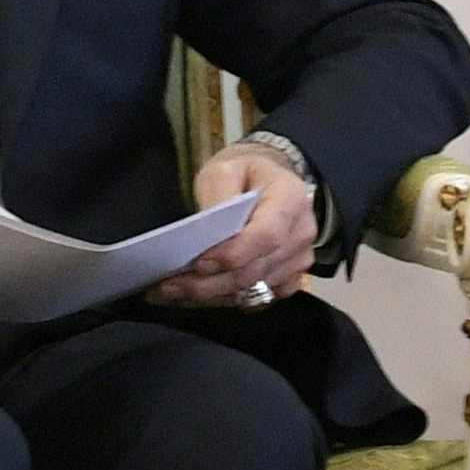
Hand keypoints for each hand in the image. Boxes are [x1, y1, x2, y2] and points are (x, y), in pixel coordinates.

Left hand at [147, 144, 319, 308]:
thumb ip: (218, 197)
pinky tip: (200, 294)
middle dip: (210, 283)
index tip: (199, 263)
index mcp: (291, 198)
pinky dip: (226, 299)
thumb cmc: (245, 173)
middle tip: (168, 285)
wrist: (268, 179)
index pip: (267, 235)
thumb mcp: (224, 169)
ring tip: (173, 290)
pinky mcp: (291, 277)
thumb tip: (207, 234)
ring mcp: (299, 259)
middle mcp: (302, 232)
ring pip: (254, 290)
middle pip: (257, 270)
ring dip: (212, 294)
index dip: (234, 254)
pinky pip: (259, 299)